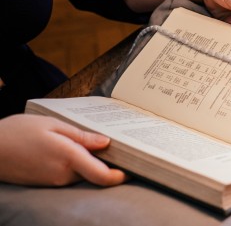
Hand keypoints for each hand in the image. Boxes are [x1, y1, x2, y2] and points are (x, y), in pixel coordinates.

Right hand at [0, 114, 126, 185]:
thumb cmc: (19, 131)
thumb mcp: (53, 124)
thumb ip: (81, 136)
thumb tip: (106, 142)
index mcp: (69, 158)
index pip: (103, 176)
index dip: (121, 176)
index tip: (133, 169)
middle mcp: (63, 175)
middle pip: (96, 174)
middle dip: (108, 165)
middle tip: (117, 147)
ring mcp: (54, 181)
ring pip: (83, 175)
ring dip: (92, 164)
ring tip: (94, 144)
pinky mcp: (47, 183)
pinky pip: (70, 176)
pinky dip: (78, 166)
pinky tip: (75, 151)